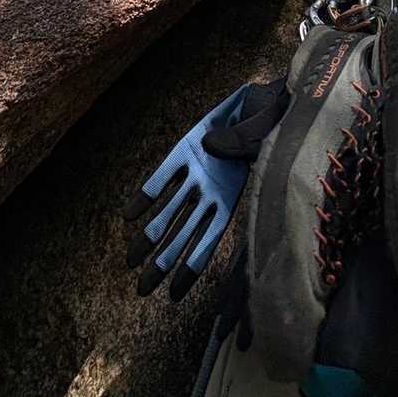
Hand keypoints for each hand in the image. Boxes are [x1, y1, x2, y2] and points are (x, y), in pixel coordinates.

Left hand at [124, 79, 287, 300]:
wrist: (258, 102)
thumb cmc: (269, 124)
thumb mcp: (264, 135)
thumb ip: (242, 143)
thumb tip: (212, 146)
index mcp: (231, 195)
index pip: (210, 237)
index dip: (192, 265)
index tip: (174, 294)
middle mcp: (210, 190)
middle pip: (184, 232)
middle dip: (163, 260)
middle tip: (143, 288)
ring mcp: (196, 171)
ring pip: (169, 210)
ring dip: (150, 235)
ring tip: (130, 262)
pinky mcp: (184, 149)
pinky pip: (163, 175)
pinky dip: (146, 195)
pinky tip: (128, 215)